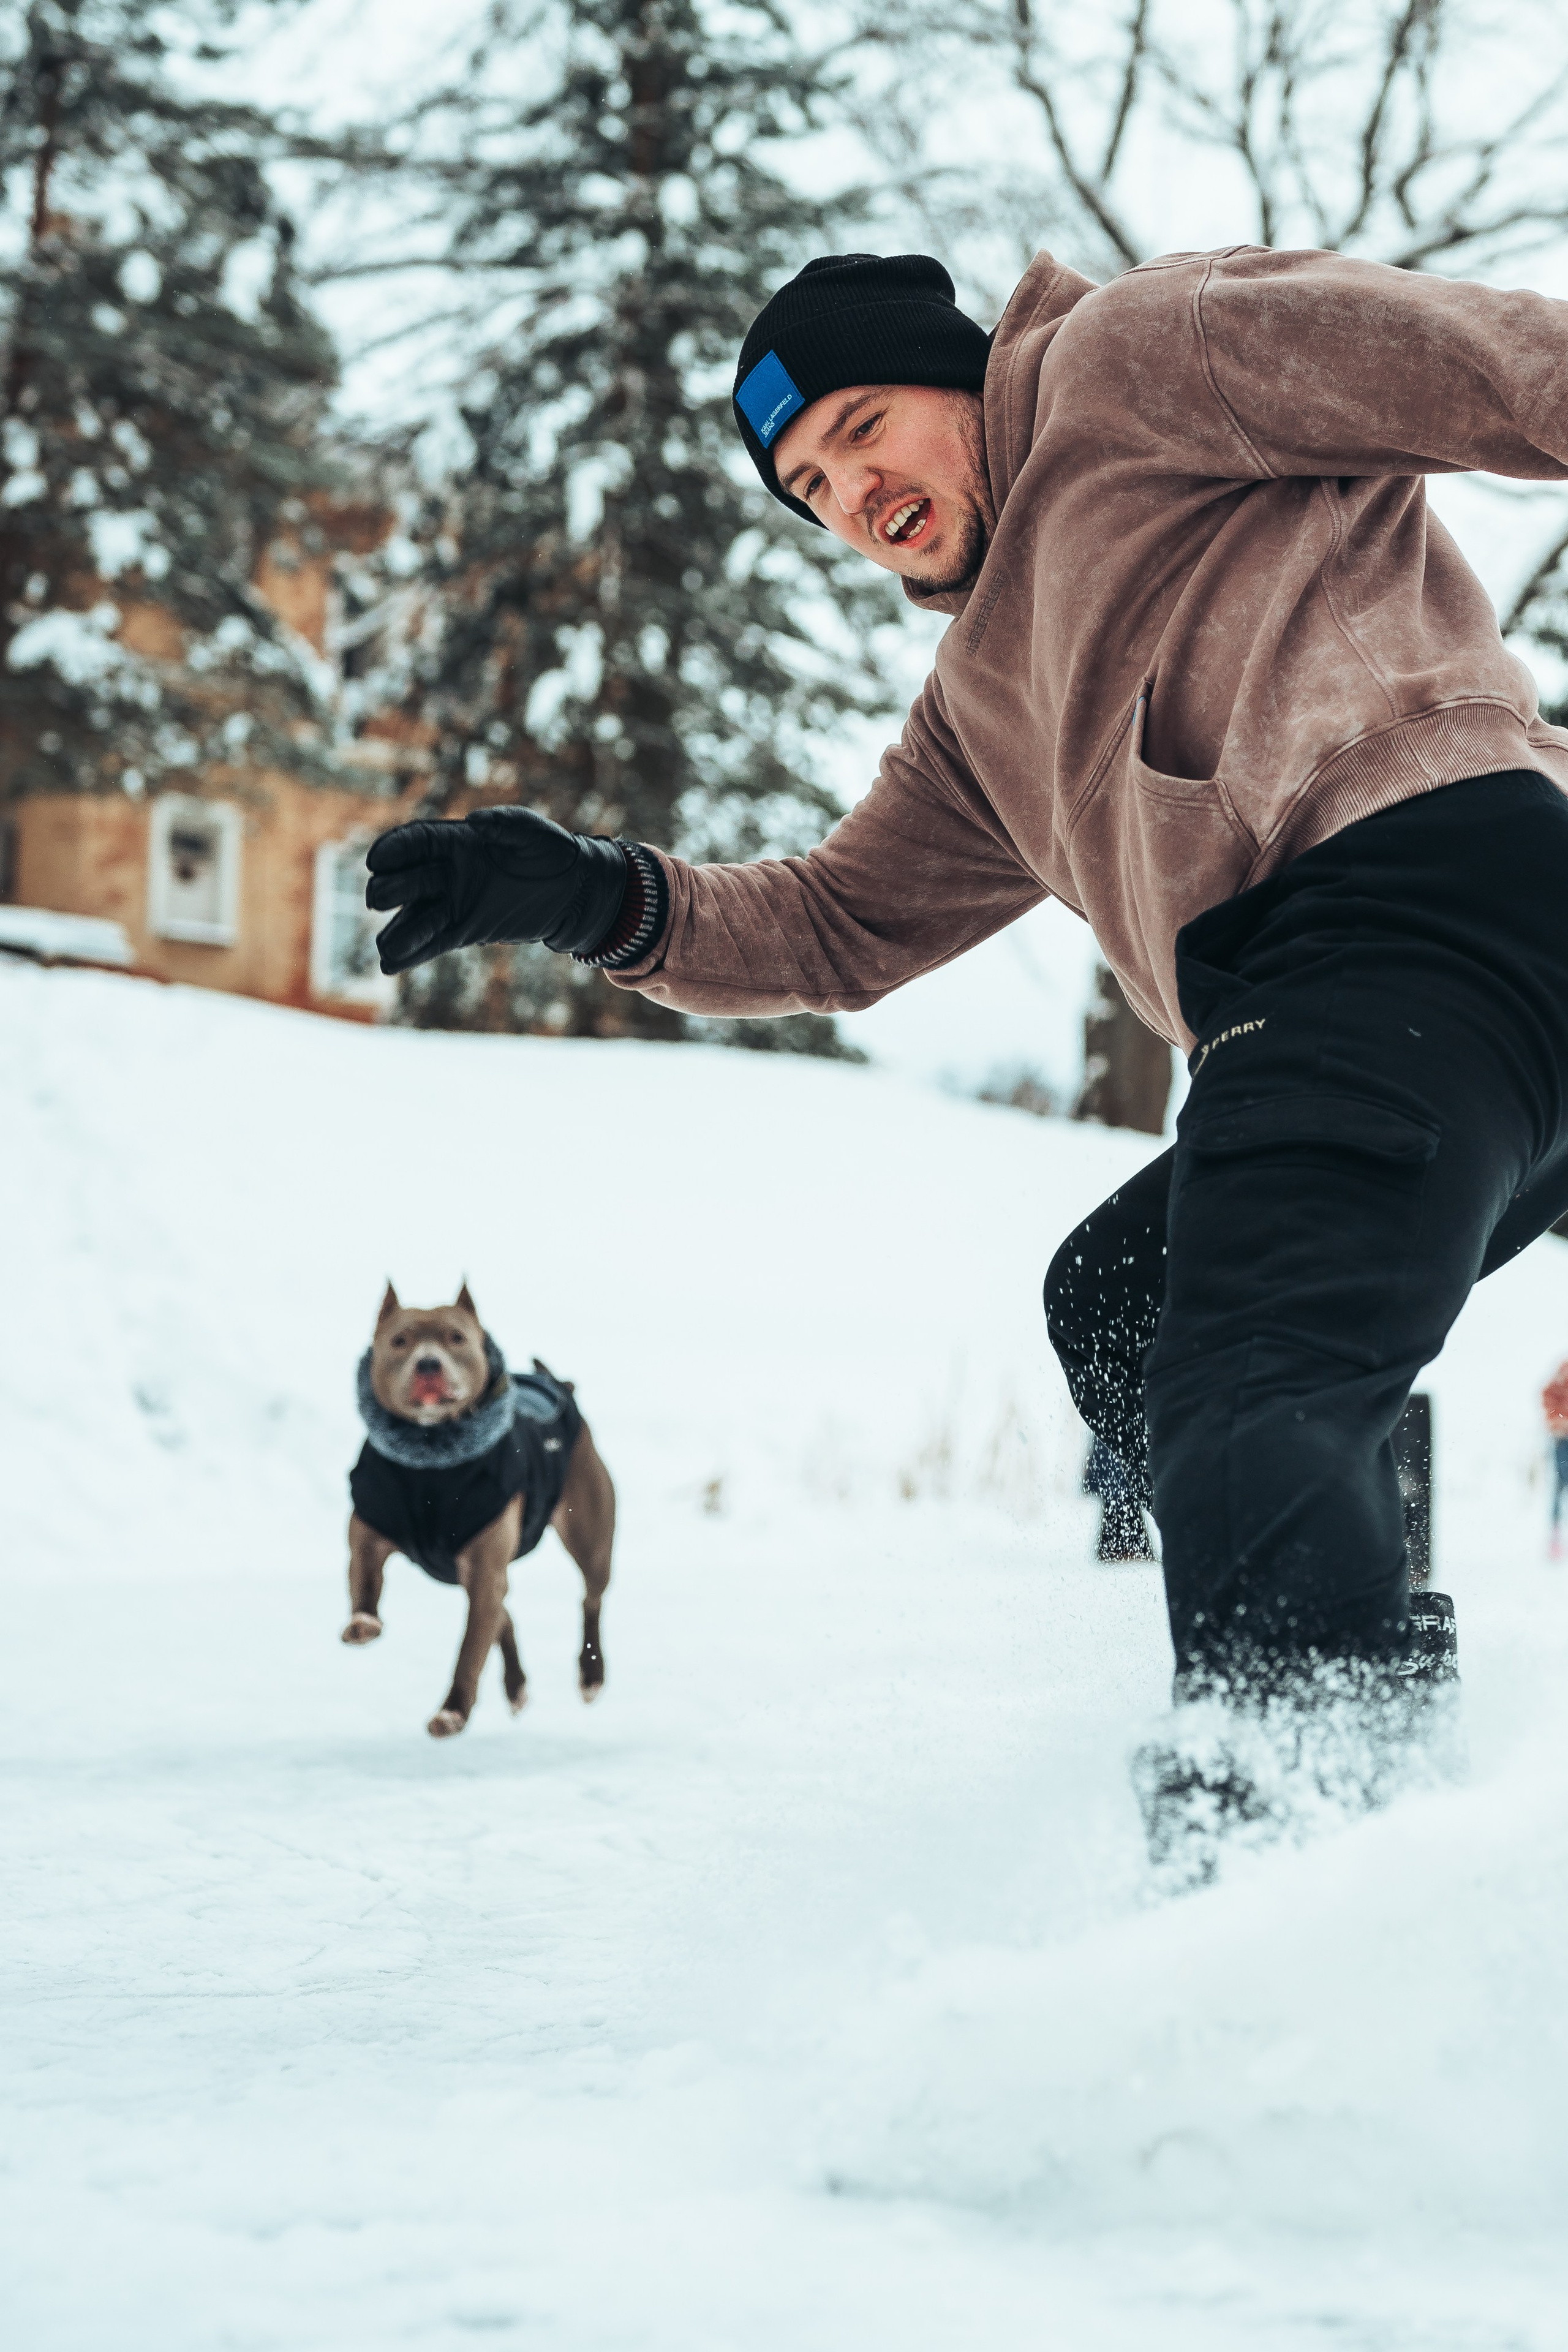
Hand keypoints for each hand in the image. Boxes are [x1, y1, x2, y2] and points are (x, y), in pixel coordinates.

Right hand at [364, 807, 628, 975]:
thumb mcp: (532, 830)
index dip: (393, 849)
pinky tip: (389, 964)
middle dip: (389, 889)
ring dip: (398, 931)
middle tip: (376, 899)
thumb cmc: (552, 852)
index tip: (376, 860)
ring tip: (386, 946)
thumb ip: (504, 823)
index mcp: (457, 841)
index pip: (416, 842)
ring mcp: (452, 903)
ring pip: (415, 918)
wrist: (573, 892)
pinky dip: (412, 954)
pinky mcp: (464, 930)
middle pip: (407, 880)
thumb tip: (475, 822)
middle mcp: (446, 872)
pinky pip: (432, 943)